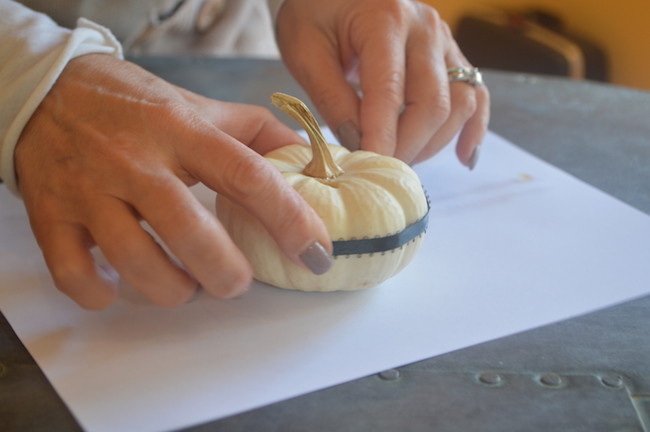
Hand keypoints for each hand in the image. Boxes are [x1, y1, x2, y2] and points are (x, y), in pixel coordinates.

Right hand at [15, 54, 331, 308]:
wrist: (47, 89)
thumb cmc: (135, 105)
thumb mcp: (199, 106)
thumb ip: (257, 133)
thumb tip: (310, 162)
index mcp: (181, 130)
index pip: (248, 176)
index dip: (290, 220)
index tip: (316, 253)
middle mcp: (135, 160)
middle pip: (190, 231)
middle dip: (226, 273)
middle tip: (237, 281)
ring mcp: (89, 189)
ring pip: (136, 262)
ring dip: (174, 289)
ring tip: (188, 286)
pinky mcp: (52, 215)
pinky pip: (74, 274)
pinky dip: (102, 294)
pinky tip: (121, 287)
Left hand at [276, 0, 488, 166]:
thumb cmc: (314, 13)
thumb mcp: (305, 52)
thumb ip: (331, 99)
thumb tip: (357, 147)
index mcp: (384, 19)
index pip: (389, 92)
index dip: (381, 138)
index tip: (369, 170)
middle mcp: (424, 27)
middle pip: (432, 104)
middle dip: (406, 148)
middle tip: (379, 172)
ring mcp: (444, 40)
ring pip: (459, 105)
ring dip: (433, 144)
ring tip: (401, 163)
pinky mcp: (451, 55)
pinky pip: (475, 95)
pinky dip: (473, 129)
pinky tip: (463, 157)